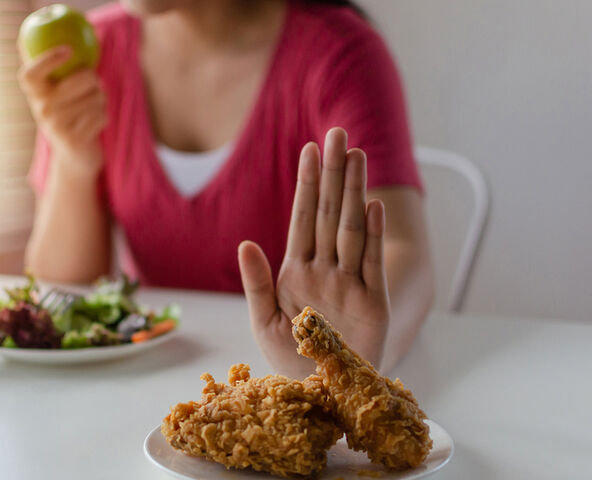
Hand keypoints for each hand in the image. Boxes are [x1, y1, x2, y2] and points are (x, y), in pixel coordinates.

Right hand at [18, 45, 106, 175]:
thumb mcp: (58, 93)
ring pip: (96, 97)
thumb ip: (57, 66)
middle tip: (93, 84)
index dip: (47, 59)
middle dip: (94, 79)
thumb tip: (66, 29)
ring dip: (101, 100)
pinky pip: (102, 114)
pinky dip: (104, 116)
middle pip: (80, 79)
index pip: (30, 74)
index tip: (68, 50)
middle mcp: (41, 110)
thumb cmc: (69, 115)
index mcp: (35, 94)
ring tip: (91, 109)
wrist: (74, 158)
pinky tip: (94, 124)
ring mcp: (57, 127)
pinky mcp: (74, 140)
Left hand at [238, 127, 390, 377]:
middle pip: (329, 213)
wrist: (320, 391)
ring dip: (353, 193)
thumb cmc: (291, 356)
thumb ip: (256, 282)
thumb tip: (246, 242)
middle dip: (332, 174)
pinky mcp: (373, 303)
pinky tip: (370, 207)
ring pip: (351, 229)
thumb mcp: (264, 321)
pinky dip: (370, 236)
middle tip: (337, 133)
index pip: (303, 219)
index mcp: (296, 271)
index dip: (307, 184)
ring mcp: (350, 283)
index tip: (309, 150)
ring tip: (356, 156)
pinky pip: (370, 264)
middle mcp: (325, 269)